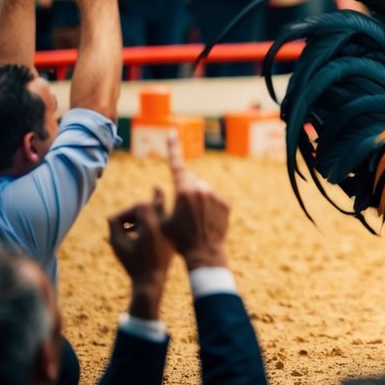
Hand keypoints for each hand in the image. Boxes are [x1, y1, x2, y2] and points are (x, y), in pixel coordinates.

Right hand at [107, 187, 174, 295]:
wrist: (152, 280)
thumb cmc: (133, 262)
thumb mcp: (117, 244)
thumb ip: (114, 224)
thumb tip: (114, 215)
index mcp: (152, 223)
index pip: (140, 205)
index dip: (127, 211)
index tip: (119, 222)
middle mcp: (165, 225)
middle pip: (159, 202)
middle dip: (154, 196)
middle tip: (156, 188)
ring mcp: (172, 231)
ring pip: (166, 212)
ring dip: (155, 209)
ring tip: (147, 209)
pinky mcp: (175, 237)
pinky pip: (170, 221)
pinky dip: (161, 219)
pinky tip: (150, 224)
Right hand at [161, 132, 230, 269]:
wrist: (203, 252)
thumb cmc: (178, 239)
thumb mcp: (164, 220)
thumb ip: (162, 201)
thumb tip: (159, 187)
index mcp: (182, 191)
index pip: (176, 165)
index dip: (172, 148)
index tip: (172, 132)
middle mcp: (200, 189)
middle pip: (190, 180)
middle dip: (185, 187)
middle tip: (183, 209)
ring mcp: (214, 195)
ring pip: (203, 189)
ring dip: (198, 198)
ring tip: (196, 219)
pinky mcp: (225, 203)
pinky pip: (214, 199)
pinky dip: (210, 206)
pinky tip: (207, 221)